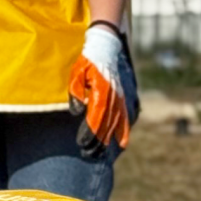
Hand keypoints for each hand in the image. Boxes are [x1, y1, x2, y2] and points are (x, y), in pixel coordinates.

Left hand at [67, 23, 137, 160]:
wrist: (105, 47)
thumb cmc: (87, 61)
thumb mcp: (76, 74)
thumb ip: (75, 92)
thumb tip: (76, 112)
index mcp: (101, 91)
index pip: (96, 116)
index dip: (90, 131)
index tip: (83, 143)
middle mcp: (113, 97)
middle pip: (106, 124)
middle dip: (97, 141)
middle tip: (88, 154)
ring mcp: (119, 98)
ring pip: (115, 123)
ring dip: (107, 139)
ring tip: (99, 153)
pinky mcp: (121, 98)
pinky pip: (124, 117)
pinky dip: (124, 131)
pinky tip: (122, 144)